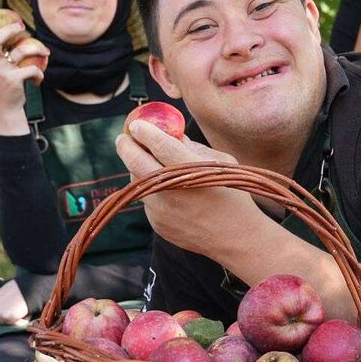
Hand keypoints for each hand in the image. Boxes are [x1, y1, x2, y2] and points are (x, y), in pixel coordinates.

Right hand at [0, 7, 48, 132]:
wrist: (5, 109)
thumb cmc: (4, 86)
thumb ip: (1, 54)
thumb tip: (16, 34)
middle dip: (10, 30)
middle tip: (22, 26)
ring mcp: (1, 71)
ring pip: (21, 52)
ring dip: (36, 49)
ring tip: (45, 52)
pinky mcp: (14, 80)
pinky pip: (32, 69)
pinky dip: (39, 74)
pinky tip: (38, 80)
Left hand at [115, 120, 257, 253]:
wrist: (237, 238)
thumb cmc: (232, 195)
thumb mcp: (221, 162)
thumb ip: (192, 147)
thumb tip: (170, 132)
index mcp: (192, 170)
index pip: (159, 144)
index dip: (144, 131)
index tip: (136, 124)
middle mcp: (172, 190)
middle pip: (136, 162)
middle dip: (126, 146)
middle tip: (123, 138)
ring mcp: (162, 210)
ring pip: (138, 181)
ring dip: (138, 168)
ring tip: (146, 161)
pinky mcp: (158, 224)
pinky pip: (147, 201)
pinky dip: (152, 190)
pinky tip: (166, 191)